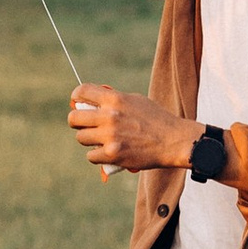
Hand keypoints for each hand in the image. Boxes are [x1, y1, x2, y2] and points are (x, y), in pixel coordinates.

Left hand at [67, 82, 195, 179]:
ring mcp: (110, 137)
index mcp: (114, 99)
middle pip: (74, 118)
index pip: (81, 92)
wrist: (173, 141)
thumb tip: (93, 103)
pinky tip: (106, 152)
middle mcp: (109, 116)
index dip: (76, 97)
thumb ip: (114, 100)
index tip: (79, 103)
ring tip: (99, 140)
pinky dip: (96, 155)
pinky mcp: (113, 155)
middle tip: (84, 125)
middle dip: (77, 121)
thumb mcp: (135, 100)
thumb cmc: (156, 119)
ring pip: (81, 138)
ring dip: (88, 139)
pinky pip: (91, 156)